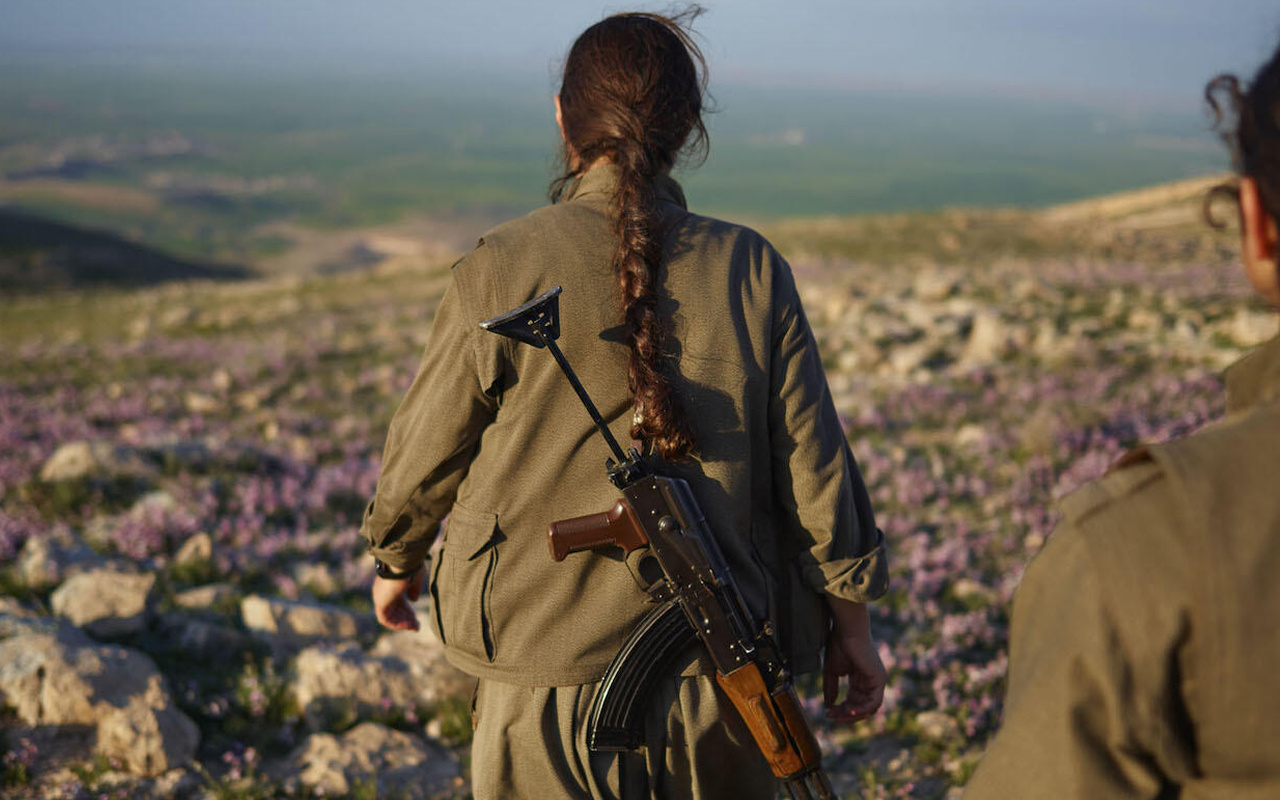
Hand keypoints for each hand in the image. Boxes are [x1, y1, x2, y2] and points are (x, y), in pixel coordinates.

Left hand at [372, 564, 425, 630]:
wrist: (403, 563)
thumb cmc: (411, 568)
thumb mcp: (415, 579)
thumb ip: (414, 590)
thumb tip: (413, 600)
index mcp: (391, 584)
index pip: (398, 601)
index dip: (407, 611)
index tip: (416, 618)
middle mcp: (383, 591)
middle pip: (394, 610)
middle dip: (406, 618)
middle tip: (416, 626)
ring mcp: (380, 597)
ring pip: (390, 616)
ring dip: (402, 623)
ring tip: (414, 627)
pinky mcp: (380, 603)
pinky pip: (386, 619)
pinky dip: (396, 624)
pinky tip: (408, 626)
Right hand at [822, 598, 885, 722]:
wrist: (847, 631)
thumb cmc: (839, 645)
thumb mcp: (831, 671)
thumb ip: (830, 689)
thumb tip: (828, 706)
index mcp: (860, 679)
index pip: (853, 701)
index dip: (841, 710)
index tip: (827, 713)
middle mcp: (870, 682)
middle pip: (861, 708)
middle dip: (845, 714)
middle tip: (830, 716)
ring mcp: (877, 681)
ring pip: (868, 709)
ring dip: (852, 715)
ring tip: (838, 715)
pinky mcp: (879, 680)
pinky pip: (873, 703)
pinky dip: (862, 710)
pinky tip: (848, 711)